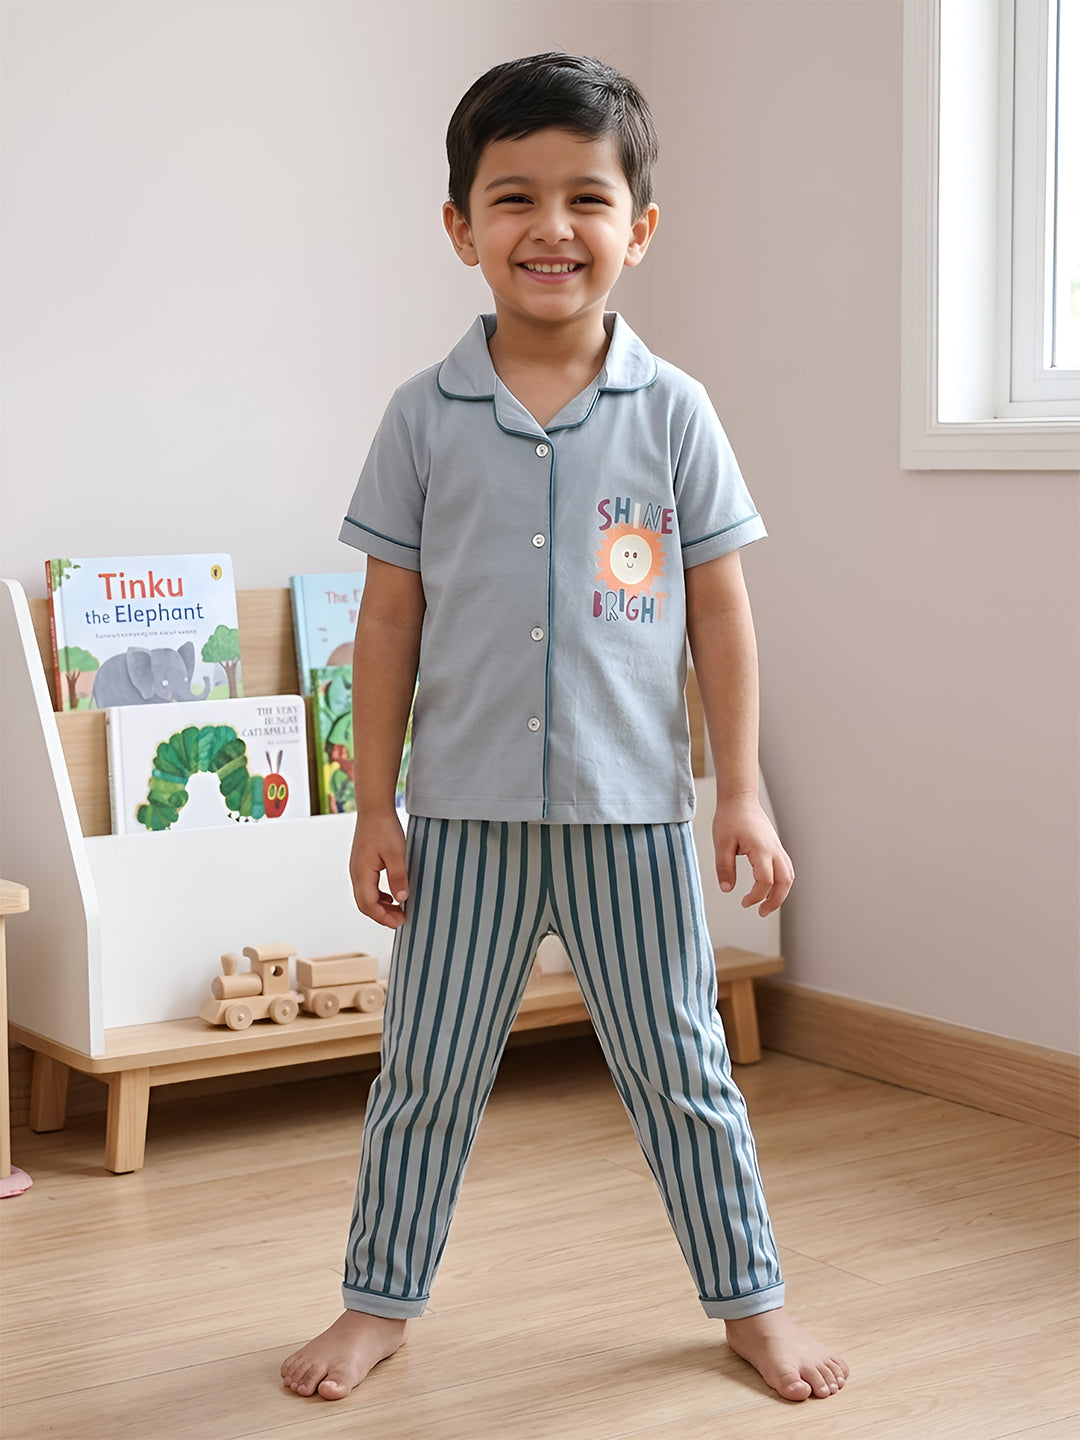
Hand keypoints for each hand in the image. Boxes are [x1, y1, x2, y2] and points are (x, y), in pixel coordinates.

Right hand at [349, 810, 408, 928]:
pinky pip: (368, 887)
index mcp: (362, 873)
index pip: (368, 905)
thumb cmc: (383, 828)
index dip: (383, 917)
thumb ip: (398, 877)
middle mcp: (356, 873)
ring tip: (398, 910)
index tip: (399, 922)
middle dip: (382, 915)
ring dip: (381, 906)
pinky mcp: (362, 864)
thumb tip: (401, 899)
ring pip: (365, 896)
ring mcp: (357, 869)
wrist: (374, 808)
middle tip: (401, 920)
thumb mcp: (396, 854)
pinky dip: (379, 896)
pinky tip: (391, 896)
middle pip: (365, 904)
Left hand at [712, 795, 793, 917]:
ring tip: (765, 904)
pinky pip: (786, 867)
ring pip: (789, 875)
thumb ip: (724, 868)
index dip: (756, 896)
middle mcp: (773, 849)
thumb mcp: (721, 844)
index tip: (744, 902)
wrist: (739, 798)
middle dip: (775, 901)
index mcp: (761, 849)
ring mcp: (777, 847)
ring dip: (781, 893)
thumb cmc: (730, 818)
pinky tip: (768, 888)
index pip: (765, 881)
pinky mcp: (775, 846)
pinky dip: (781, 882)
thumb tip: (727, 889)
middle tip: (761, 912)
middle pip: (785, 881)